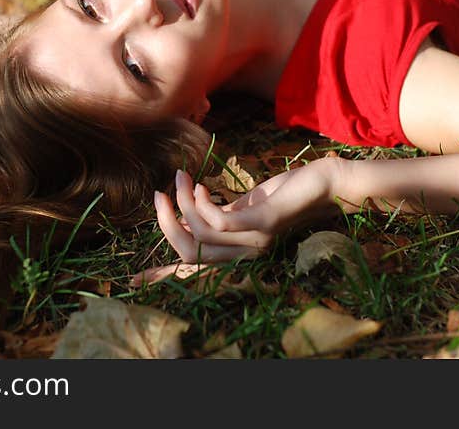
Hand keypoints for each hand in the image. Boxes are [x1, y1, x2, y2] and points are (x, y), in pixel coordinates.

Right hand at [154, 158, 340, 263]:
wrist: (325, 184)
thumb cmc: (283, 194)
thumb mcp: (243, 206)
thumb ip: (216, 215)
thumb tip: (185, 215)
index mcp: (236, 252)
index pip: (194, 269)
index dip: (162, 275)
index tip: (133, 280)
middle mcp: (243, 254)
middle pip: (189, 252)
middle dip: (165, 223)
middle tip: (160, 193)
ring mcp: (253, 240)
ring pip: (199, 234)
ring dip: (183, 202)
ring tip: (182, 178)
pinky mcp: (262, 223)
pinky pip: (219, 221)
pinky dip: (201, 202)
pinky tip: (201, 184)